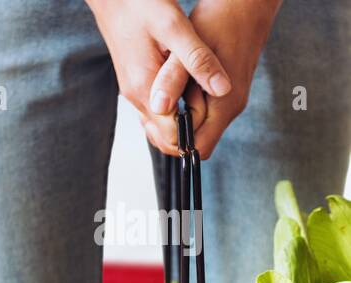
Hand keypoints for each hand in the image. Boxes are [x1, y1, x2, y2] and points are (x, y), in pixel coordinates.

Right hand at [86, 0, 232, 155]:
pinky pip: (155, 109)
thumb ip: (197, 60)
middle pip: (163, 136)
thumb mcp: (175, 27)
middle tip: (214, 112)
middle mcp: (136, 96)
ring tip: (205, 101)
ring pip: (158, 124)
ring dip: (182, 121)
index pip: (171, 135)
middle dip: (190, 133)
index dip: (195, 133)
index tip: (216, 117)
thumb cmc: (140, 6)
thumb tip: (222, 89)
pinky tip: (190, 91)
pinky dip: (174, 109)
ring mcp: (133, 91)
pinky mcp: (135, 83)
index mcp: (145, 88)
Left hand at [159, 0, 281, 158]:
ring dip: (175, 117)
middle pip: (195, 143)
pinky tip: (172, 86)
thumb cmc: (219, 22)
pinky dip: (183, 106)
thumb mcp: (188, 50)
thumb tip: (158, 108)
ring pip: (196, 128)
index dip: (172, 141)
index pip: (196, 149)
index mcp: (224, 105)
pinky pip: (199, 112)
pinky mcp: (224, 93)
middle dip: (171, 131)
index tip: (155, 120)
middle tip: (156, 104)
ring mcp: (229, 102)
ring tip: (163, 92)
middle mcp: (230, 108)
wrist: (245, 5)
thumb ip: (173, 80)